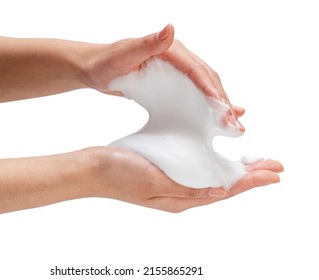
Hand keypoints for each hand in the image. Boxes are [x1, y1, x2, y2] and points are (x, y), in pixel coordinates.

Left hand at [84, 24, 243, 129]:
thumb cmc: (105, 61)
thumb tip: (170, 28)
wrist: (94, 69)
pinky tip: (220, 115)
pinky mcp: (171, 85)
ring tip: (235, 126)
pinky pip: (194, 95)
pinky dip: (208, 105)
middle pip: (207, 81)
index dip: (212, 91)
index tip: (223, 110)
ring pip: (205, 89)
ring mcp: (176, 73)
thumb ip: (147, 43)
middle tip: (235, 126)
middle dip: (222, 103)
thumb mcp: (124, 53)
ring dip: (220, 107)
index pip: (198, 71)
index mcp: (171, 50)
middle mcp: (179, 60)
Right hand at [88, 147, 283, 212]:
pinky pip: (198, 170)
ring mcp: (172, 184)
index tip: (273, 173)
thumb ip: (187, 188)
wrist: (93, 168)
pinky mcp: (165, 172)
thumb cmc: (119, 173)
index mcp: (179, 198)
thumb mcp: (153, 182)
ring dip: (235, 170)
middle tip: (273, 166)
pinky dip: (214, 164)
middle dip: (249, 175)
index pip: (224, 190)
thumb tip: (220, 190)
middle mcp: (180, 194)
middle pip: (223, 185)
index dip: (250, 182)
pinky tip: (218, 159)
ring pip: (212, 177)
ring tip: (253, 163)